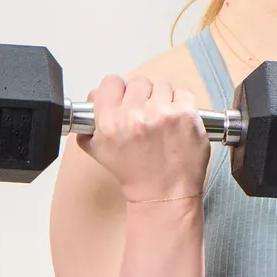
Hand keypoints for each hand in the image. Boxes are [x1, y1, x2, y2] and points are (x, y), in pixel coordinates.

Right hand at [74, 75, 211, 203]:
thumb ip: (89, 123)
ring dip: (162, 99)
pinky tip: (176, 121)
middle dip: (142, 97)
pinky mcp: (186, 115)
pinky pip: (182, 92)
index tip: (125, 100)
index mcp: (110, 122)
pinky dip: (181, 103)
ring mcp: (162, 114)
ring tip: (162, 121)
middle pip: (138, 82)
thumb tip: (93, 96)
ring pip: (161, 85)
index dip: (118, 91)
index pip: (111, 82)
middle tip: (145, 115)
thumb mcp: (99, 151)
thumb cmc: (135, 174)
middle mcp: (134, 116)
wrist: (164, 193)